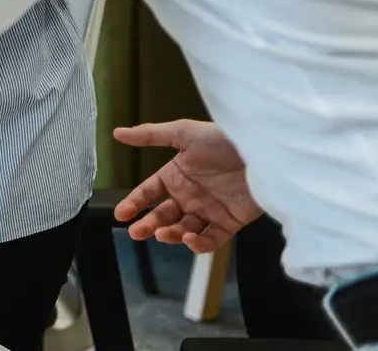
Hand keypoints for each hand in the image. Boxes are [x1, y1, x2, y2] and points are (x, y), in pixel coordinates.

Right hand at [112, 120, 261, 252]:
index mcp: (176, 175)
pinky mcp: (230, 223)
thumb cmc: (221, 140)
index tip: (121, 214)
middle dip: (148, 225)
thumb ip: (150, 135)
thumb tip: (116, 133)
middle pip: (163, 215)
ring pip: (183, 230)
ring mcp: (209, 210)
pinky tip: (189, 239)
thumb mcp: (183, 133)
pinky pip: (211, 239)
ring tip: (163, 233)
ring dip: (170, 234)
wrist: (261, 154)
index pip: (149, 193)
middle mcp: (190, 195)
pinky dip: (198, 243)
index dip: (134, 203)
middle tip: (136, 232)